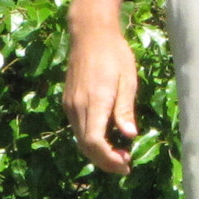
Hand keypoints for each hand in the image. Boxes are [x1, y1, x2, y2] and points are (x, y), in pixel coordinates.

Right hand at [63, 19, 142, 173]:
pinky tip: (107, 138)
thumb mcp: (128, 80)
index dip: (109, 159)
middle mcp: (78, 106)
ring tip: (119, 154)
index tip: (126, 164)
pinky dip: (91, 140)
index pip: (95, 142)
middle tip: (126, 164)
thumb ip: (125, 109)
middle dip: (105, 161)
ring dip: (98, 152)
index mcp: (95, 101)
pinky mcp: (68, 102)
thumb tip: (130, 136)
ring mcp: (70, 105)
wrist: (90, 34)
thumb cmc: (114, 54)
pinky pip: (78, 128)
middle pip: (86, 146)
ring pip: (80, 139)